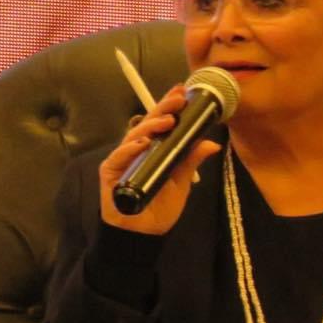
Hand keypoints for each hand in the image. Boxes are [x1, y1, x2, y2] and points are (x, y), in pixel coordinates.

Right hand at [98, 84, 221, 234]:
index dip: (169, 105)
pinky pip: (118, 157)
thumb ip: (191, 160)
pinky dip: (129, 149)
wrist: (145, 232)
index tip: (183, 91)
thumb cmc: (161, 205)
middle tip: (178, 99)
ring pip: (133, 135)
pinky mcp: (111, 172)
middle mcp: (137, 149)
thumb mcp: (182, 180)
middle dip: (163, 109)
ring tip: (166, 120)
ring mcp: (123, 159)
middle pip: (148, 123)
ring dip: (150, 126)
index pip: (161, 122)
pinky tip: (141, 143)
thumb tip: (212, 143)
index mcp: (154, 148)